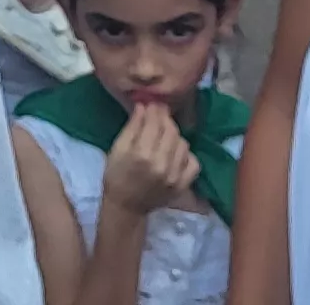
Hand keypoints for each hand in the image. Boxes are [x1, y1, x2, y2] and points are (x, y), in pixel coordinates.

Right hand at [98, 100, 197, 217]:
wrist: (126, 206)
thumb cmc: (116, 175)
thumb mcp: (117, 149)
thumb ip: (132, 127)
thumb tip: (144, 105)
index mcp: (142, 155)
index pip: (155, 124)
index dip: (154, 109)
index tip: (152, 102)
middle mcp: (162, 165)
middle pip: (172, 131)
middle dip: (165, 119)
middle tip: (159, 113)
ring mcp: (175, 176)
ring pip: (183, 143)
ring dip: (174, 135)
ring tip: (164, 134)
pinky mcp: (183, 185)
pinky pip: (193, 162)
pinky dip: (186, 154)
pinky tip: (175, 152)